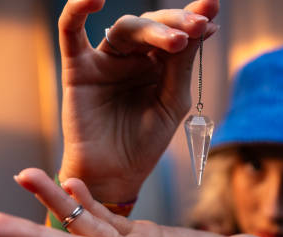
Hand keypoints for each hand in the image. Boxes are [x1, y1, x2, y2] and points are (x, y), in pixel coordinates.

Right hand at [57, 0, 219, 201]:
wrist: (114, 174)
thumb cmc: (144, 143)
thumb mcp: (171, 102)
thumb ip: (181, 66)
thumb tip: (202, 26)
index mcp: (157, 65)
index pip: (175, 33)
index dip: (192, 21)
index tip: (212, 15)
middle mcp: (131, 57)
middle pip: (152, 26)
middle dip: (177, 23)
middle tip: (198, 26)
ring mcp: (105, 60)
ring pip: (125, 29)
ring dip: (152, 29)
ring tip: (178, 40)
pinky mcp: (78, 68)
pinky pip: (71, 32)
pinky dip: (77, 10)